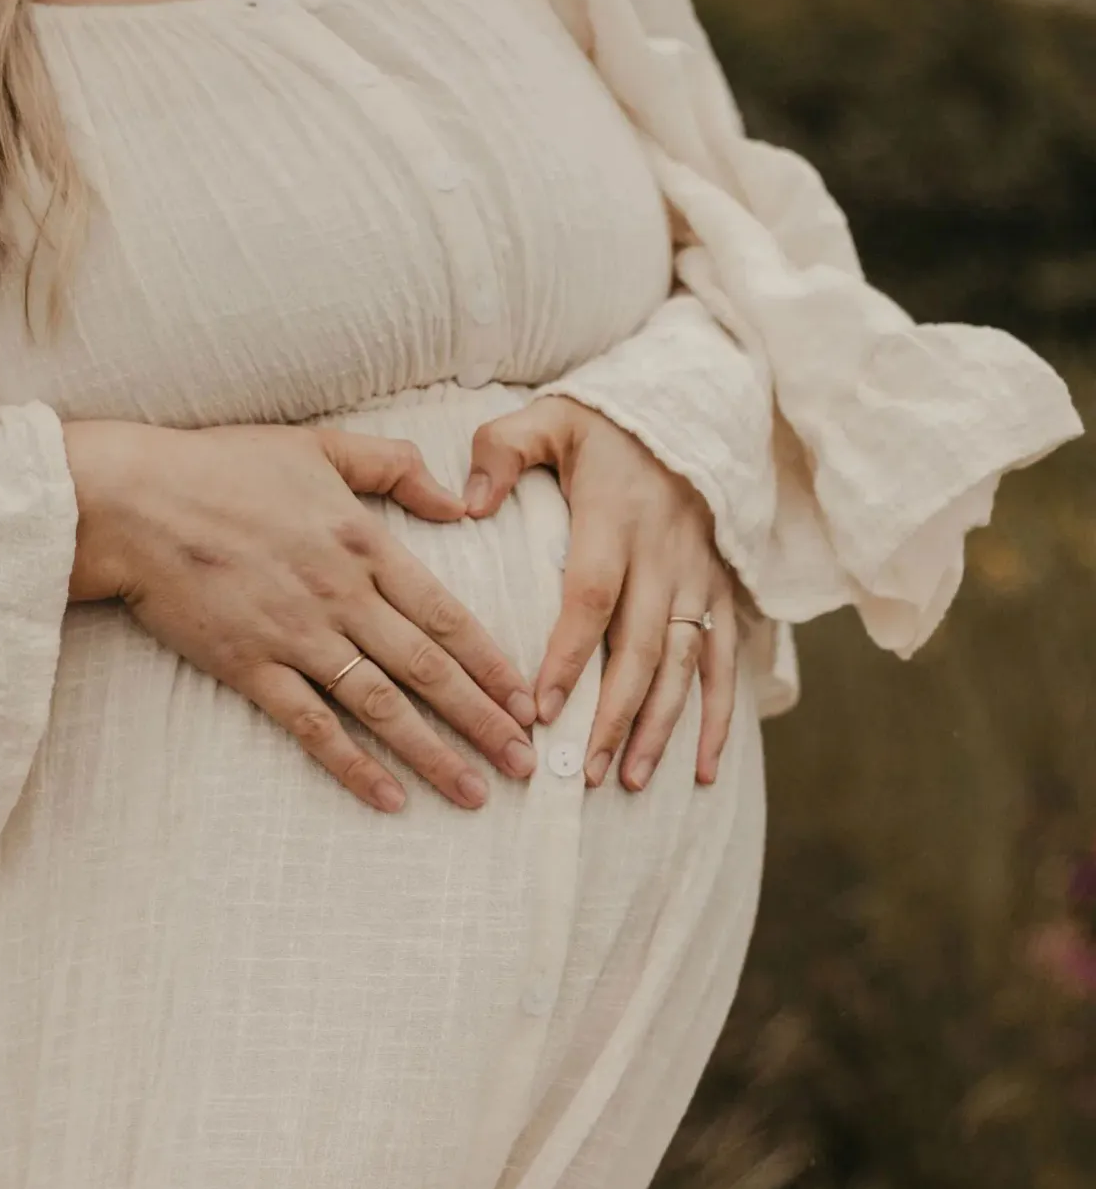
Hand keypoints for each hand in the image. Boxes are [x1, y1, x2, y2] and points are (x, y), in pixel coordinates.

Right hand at [63, 420, 538, 812]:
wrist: (133, 501)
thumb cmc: (225, 467)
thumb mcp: (320, 445)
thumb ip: (395, 467)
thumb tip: (457, 504)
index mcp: (364, 544)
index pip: (445, 615)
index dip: (491, 661)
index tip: (527, 698)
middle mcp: (341, 598)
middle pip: (427, 669)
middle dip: (483, 719)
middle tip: (526, 764)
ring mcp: (296, 637)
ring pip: (381, 706)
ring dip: (433, 753)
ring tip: (475, 791)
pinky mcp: (250, 668)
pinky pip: (311, 726)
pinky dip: (352, 763)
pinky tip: (388, 797)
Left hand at [464, 397, 737, 790]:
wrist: (690, 410)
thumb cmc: (603, 425)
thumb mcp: (547, 418)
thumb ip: (499, 452)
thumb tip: (465, 505)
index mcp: (617, 517)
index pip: (593, 595)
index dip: (570, 655)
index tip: (540, 709)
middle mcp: (664, 554)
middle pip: (642, 646)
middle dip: (613, 714)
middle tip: (585, 771)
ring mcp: (698, 576)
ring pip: (683, 664)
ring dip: (659, 726)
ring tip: (630, 779)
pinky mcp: (719, 590)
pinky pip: (724, 661)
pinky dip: (718, 716)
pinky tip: (704, 768)